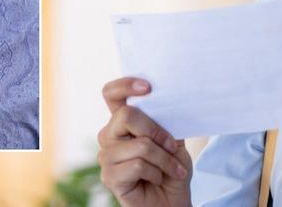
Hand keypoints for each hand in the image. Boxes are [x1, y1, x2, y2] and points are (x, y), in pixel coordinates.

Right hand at [98, 77, 192, 206]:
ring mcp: (107, 157)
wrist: (172, 201)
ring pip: (140, 145)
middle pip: (126, 116)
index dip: (125, 85)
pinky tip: (158, 179)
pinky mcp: (109, 177)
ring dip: (164, 159)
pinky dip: (157, 172)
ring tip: (172, 169)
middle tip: (172, 146)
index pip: (111, 94)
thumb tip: (168, 102)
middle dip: (157, 131)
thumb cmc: (171, 170)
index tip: (148, 87)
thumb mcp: (174, 141)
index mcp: (122, 122)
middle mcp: (109, 136)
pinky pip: (138, 165)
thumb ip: (166, 122)